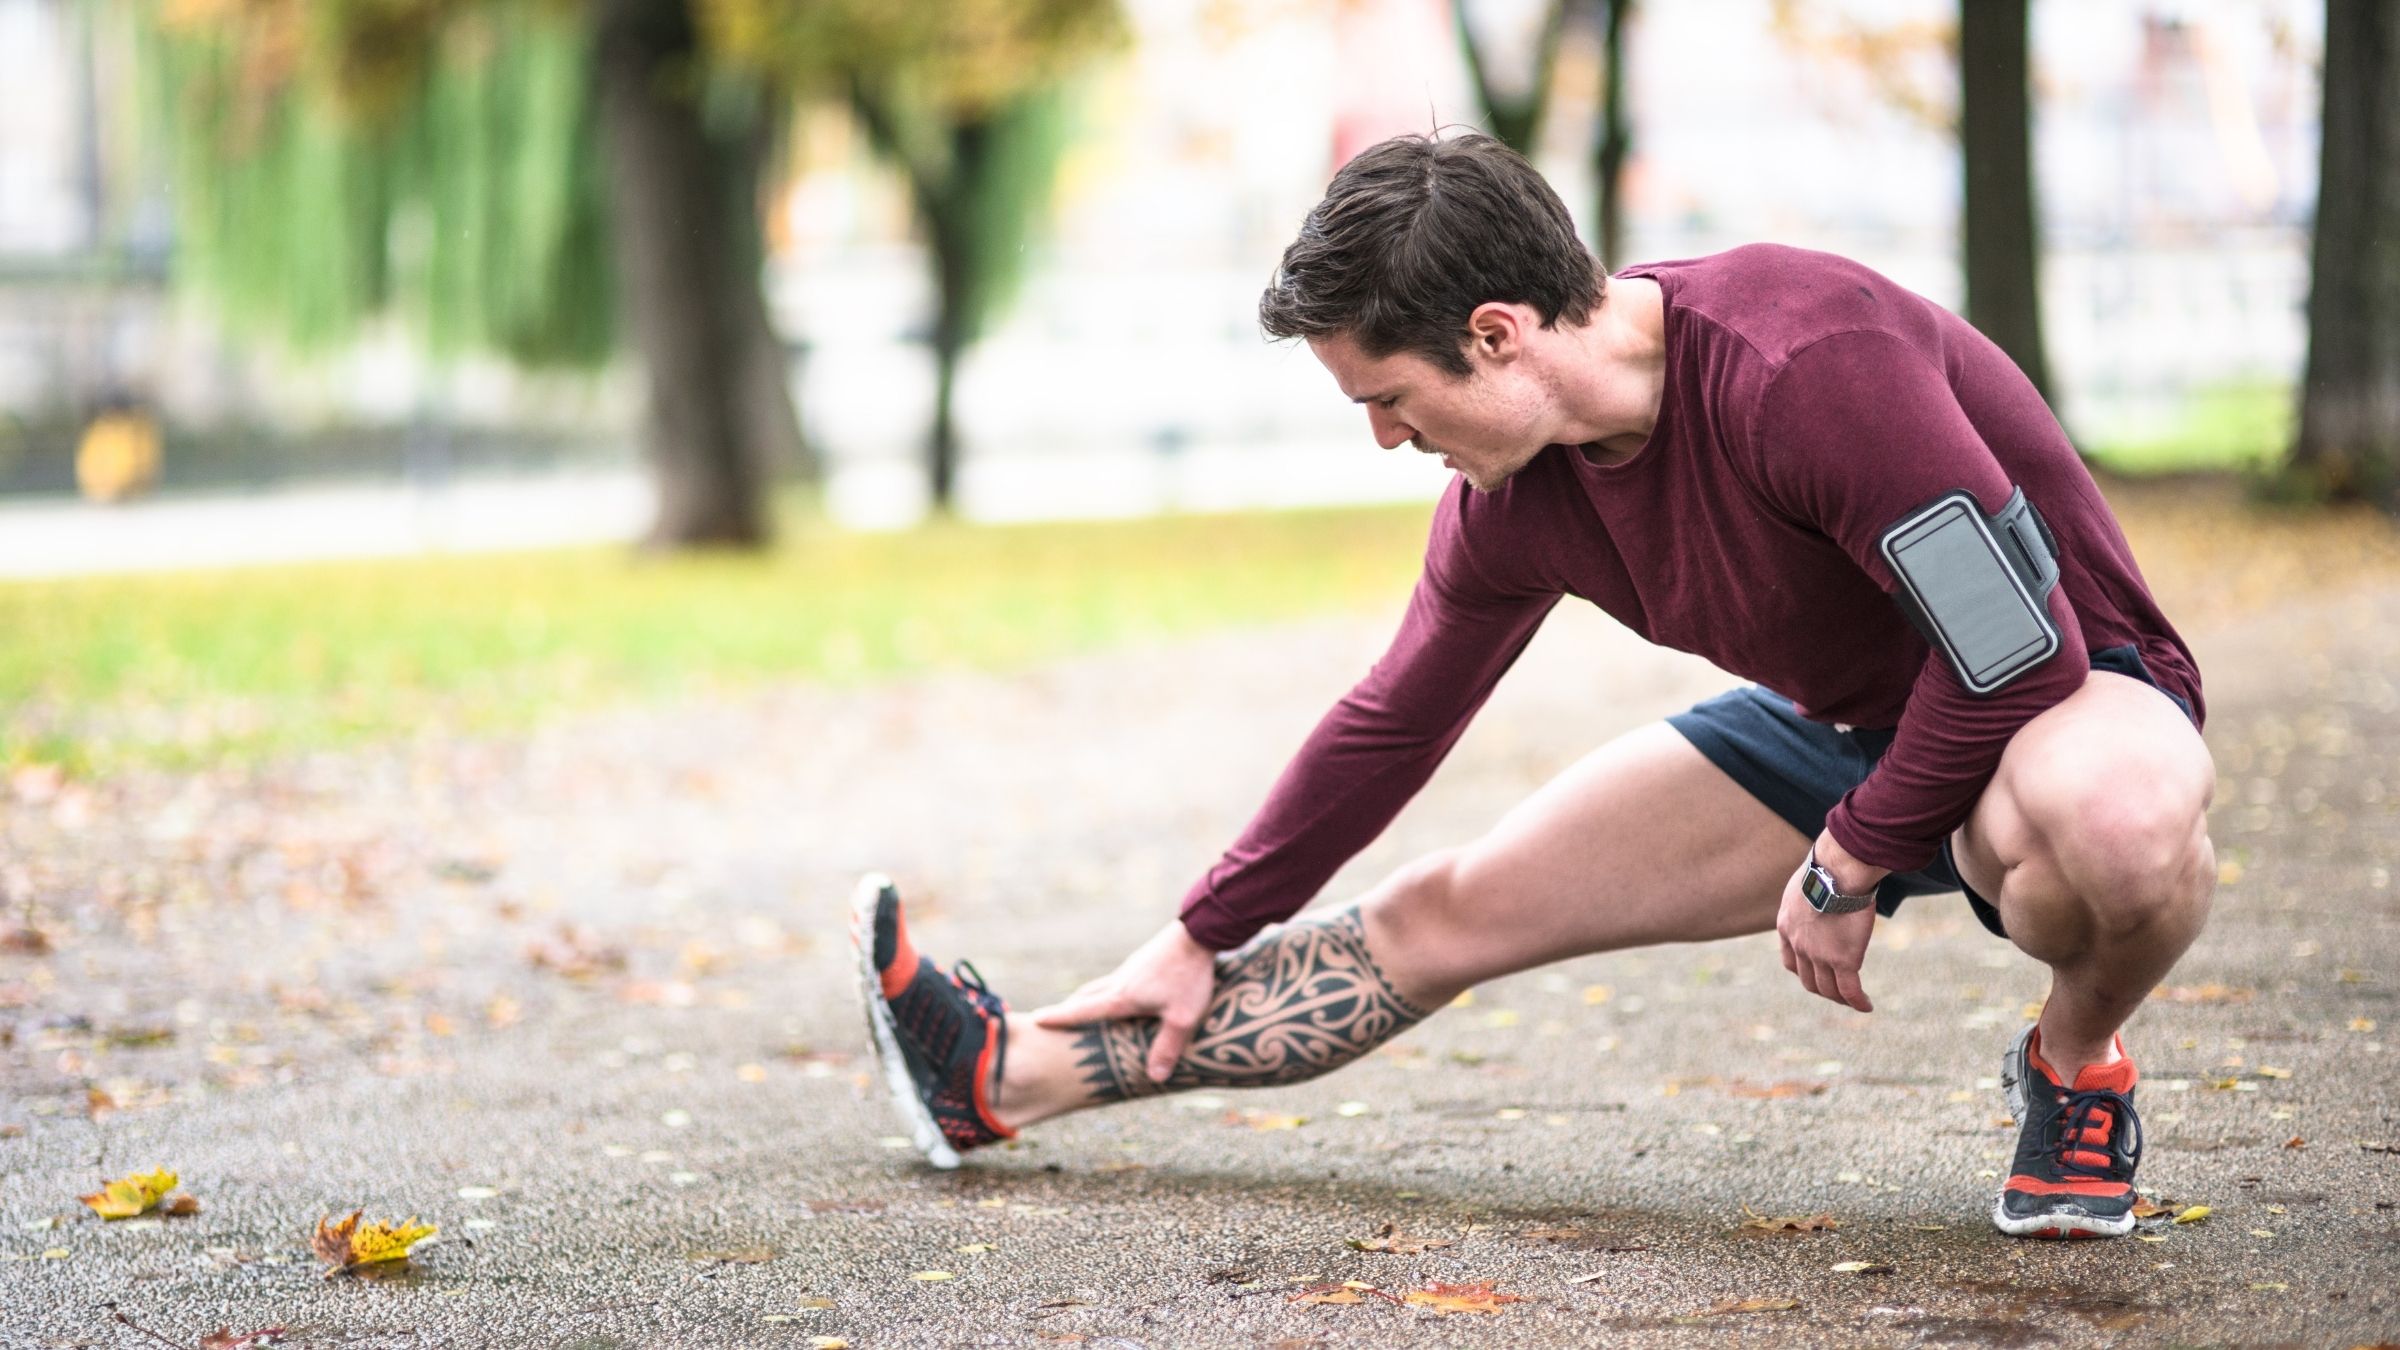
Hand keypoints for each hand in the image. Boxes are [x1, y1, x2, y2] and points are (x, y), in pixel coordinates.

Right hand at [1029, 919, 1220, 1082]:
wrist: (1199, 932)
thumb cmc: (1189, 976)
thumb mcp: (1182, 1018)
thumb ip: (1167, 1047)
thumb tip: (1155, 1077)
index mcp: (1122, 996)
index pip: (1082, 1010)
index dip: (1059, 1018)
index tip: (1036, 1019)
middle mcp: (1120, 981)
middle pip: (1085, 996)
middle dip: (1068, 1009)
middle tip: (1052, 1019)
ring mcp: (1131, 968)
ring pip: (1100, 986)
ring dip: (1087, 999)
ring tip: (1082, 1009)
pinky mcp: (1143, 961)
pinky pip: (1117, 980)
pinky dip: (1107, 991)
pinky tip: (1120, 995)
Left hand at [1775, 832, 1887, 1013]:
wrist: (1837, 870)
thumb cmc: (1828, 866)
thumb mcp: (1808, 879)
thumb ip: (1813, 891)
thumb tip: (1827, 881)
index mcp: (1786, 926)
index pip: (1790, 960)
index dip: (1803, 970)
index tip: (1815, 972)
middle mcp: (1798, 945)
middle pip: (1808, 979)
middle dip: (1822, 989)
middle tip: (1838, 992)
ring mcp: (1819, 955)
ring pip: (1828, 989)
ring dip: (1840, 998)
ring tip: (1853, 1001)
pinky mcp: (1842, 959)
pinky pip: (1850, 990)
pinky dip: (1857, 1002)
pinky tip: (1867, 1006)